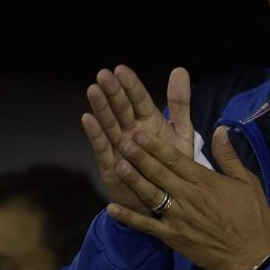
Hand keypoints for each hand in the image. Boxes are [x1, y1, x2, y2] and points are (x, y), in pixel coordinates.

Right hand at [81, 65, 192, 214]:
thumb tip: (179, 69)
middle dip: (113, 92)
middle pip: (121, 108)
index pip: (139, 99)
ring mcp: (119, 146)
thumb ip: (180, 103)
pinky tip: (87, 118)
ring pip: (109, 123)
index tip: (121, 69)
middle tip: (103, 74)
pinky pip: (103, 147)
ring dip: (101, 107)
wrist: (166, 201)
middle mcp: (131, 131)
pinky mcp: (111, 165)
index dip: (131, 85)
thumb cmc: (173, 165)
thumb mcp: (181, 132)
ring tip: (93, 90)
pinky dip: (95, 133)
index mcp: (149, 121)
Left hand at [107, 126, 269, 269]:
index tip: (140, 133)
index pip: (175, 159)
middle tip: (122, 141)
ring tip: (116, 165)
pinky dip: (129, 218)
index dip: (156, 145)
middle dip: (139, 156)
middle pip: (159, 173)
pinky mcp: (173, 237)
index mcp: (205, 181)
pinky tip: (112, 208)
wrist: (251, 255)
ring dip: (133, 180)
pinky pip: (147, 225)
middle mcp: (188, 197)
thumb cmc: (251, 216)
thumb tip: (220, 129)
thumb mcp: (247, 181)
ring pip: (151, 195)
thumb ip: (228, 156)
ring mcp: (178, 218)